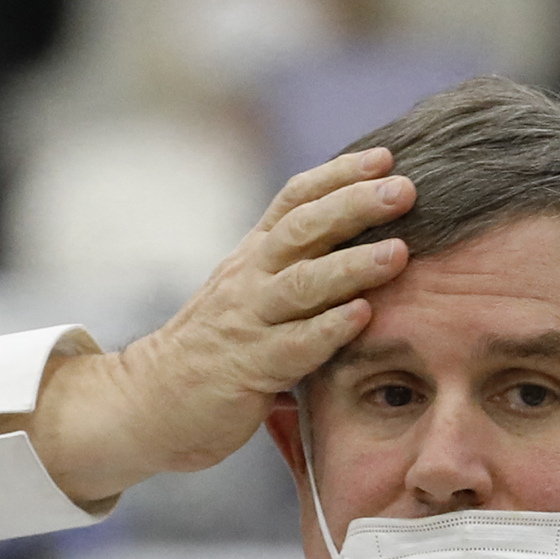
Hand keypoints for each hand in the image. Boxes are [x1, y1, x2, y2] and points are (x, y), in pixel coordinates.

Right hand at [28, 151, 411, 510]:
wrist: (155, 400)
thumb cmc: (219, 345)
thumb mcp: (253, 290)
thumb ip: (297, 264)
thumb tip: (362, 236)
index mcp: (255, 254)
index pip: (295, 199)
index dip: (339, 174)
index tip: (386, 158)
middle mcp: (250, 278)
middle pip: (302, 228)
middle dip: (354, 205)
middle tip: (404, 189)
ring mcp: (248, 321)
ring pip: (302, 283)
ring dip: (352, 265)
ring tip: (397, 252)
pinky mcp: (249, 368)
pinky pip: (294, 345)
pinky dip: (329, 328)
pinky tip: (364, 315)